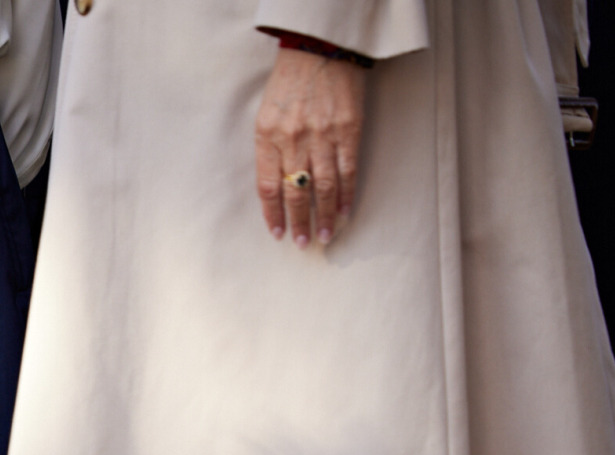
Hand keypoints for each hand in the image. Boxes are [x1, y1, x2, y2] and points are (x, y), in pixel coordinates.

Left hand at [254, 47, 367, 246]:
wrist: (319, 52)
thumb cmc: (289, 85)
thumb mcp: (266, 116)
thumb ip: (268, 149)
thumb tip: (274, 186)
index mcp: (268, 136)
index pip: (267, 186)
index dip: (272, 213)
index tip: (277, 233)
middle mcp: (293, 139)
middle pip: (295, 191)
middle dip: (298, 221)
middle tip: (301, 243)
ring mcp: (322, 135)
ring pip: (323, 186)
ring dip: (323, 215)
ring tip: (324, 236)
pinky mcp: (348, 129)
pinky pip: (348, 170)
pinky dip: (346, 194)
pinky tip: (344, 212)